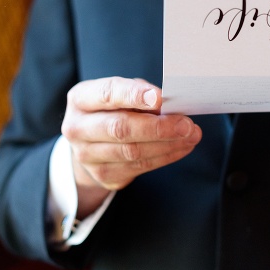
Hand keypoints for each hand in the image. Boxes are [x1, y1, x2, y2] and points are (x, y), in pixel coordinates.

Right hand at [61, 77, 201, 216]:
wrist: (91, 144)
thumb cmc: (112, 110)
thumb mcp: (121, 94)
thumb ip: (140, 94)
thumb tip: (170, 103)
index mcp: (81, 99)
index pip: (107, 94)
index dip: (134, 95)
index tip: (160, 97)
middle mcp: (78, 128)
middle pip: (120, 128)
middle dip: (157, 126)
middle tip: (186, 123)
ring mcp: (87, 155)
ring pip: (132, 151)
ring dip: (167, 143)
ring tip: (191, 134)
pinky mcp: (103, 175)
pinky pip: (139, 166)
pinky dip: (166, 156)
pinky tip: (183, 147)